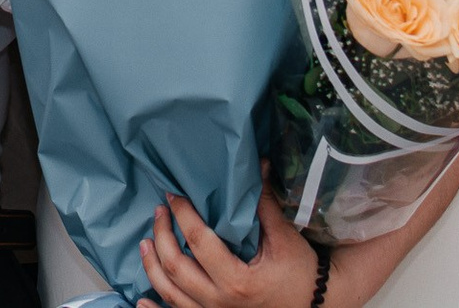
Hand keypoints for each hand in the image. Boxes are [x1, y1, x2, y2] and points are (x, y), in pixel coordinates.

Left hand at [138, 187, 318, 307]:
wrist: (317, 305)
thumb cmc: (301, 272)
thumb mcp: (283, 237)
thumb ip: (264, 203)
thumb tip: (258, 164)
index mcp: (237, 280)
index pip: (198, 242)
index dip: (182, 216)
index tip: (174, 196)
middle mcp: (221, 302)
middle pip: (176, 268)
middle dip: (162, 236)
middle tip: (159, 212)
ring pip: (170, 295)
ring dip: (152, 267)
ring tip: (145, 242)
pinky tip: (140, 299)